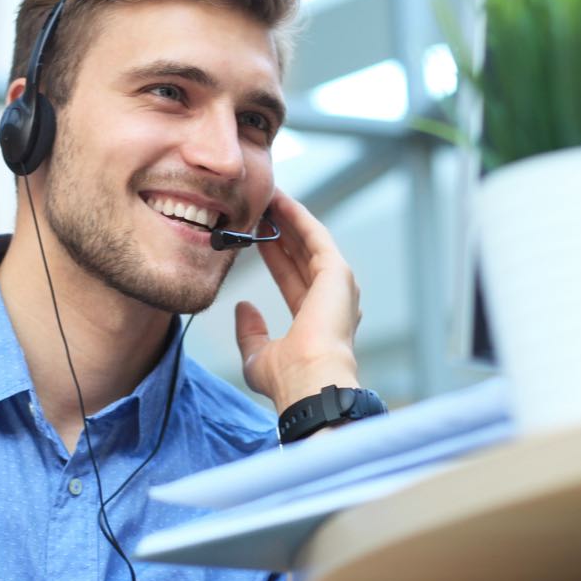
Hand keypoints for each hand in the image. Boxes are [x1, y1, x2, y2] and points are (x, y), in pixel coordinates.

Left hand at [234, 189, 361, 414]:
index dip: (274, 255)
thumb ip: (250, 331)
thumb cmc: (288, 379)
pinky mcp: (338, 273)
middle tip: (260, 208)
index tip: (257, 235)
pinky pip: (316, 237)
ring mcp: (337, 286)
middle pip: (302, 255)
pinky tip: (282, 202)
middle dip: (281, 231)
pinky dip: (299, 218)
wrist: (309, 383)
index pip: (291, 277)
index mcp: (315, 320)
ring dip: (290, 219)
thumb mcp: (258, 355)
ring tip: (268, 197)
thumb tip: (242, 307)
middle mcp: (331, 301)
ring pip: (310, 242)